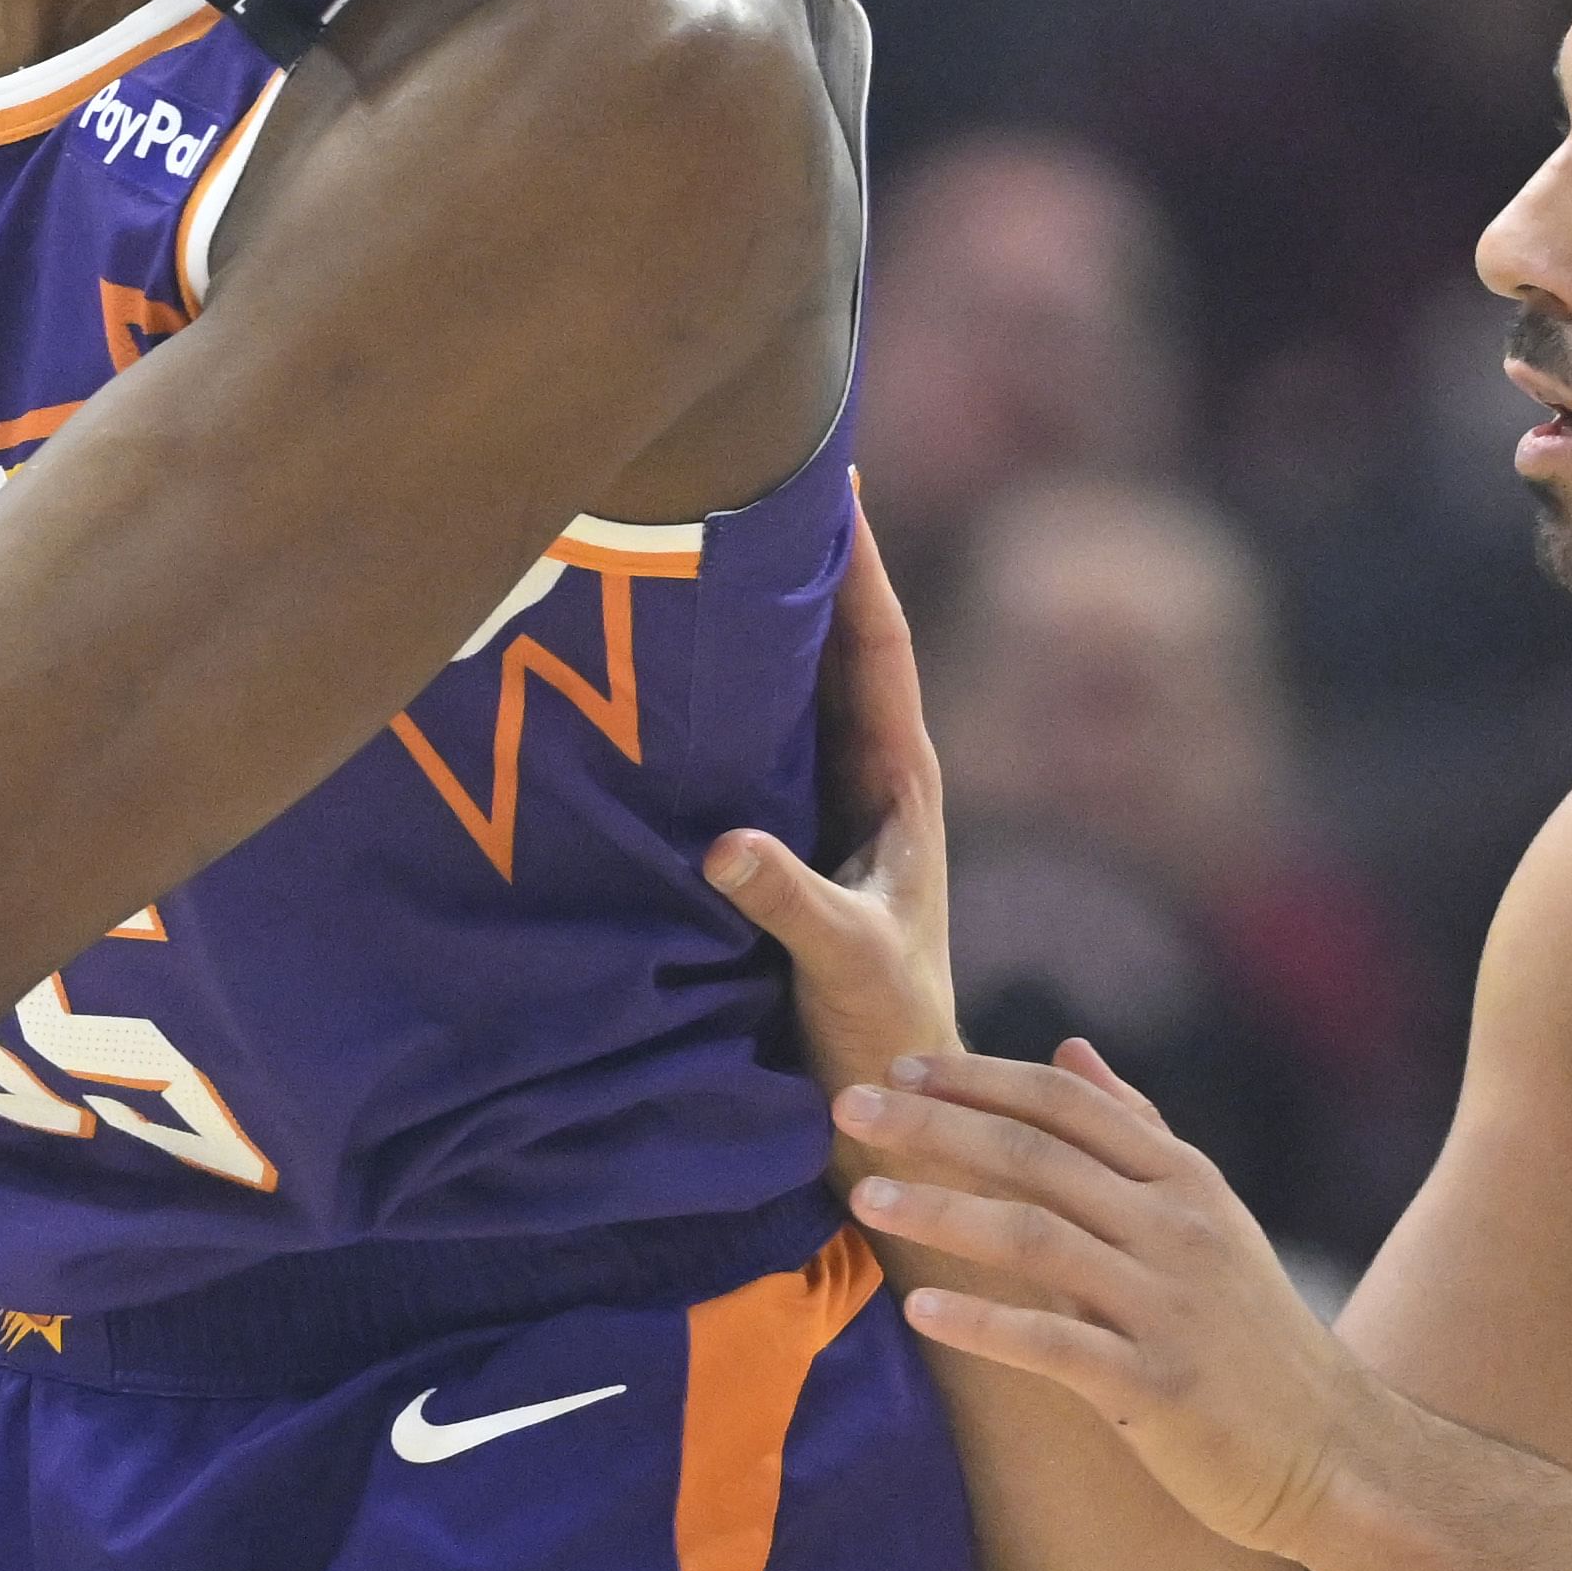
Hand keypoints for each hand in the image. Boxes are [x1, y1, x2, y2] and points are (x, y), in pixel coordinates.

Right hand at [705, 502, 959, 1139]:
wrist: (885, 1101)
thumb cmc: (883, 1032)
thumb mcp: (841, 961)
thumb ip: (788, 901)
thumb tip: (723, 844)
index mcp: (902, 784)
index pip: (877, 646)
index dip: (856, 564)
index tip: (832, 478)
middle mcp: (869, 778)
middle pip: (833, 642)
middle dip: (800, 559)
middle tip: (754, 469)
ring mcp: (828, 804)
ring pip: (792, 685)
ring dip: (756, 616)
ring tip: (702, 533)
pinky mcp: (788, 836)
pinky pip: (756, 736)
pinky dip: (723, 686)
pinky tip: (669, 654)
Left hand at [839, 1040, 1390, 1558]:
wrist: (1334, 1450)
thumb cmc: (1250, 1332)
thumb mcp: (1207, 1215)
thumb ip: (1137, 1130)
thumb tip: (1070, 1046)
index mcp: (1184, 1180)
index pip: (1068, 1104)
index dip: (979, 1078)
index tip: (899, 1064)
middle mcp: (1179, 1227)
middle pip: (1037, 1154)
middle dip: (935, 1125)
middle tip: (848, 1107)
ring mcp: (1170, 1305)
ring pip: (1036, 1237)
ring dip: (941, 1213)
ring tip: (862, 1199)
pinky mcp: (1160, 1385)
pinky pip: (1055, 1344)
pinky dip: (984, 1324)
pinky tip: (919, 1311)